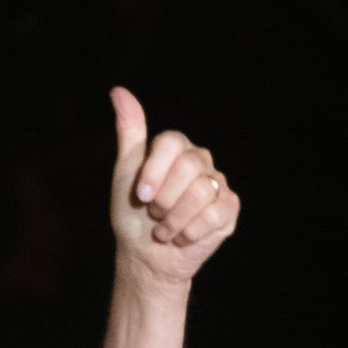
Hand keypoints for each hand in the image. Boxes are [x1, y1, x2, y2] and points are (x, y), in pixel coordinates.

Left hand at [108, 87, 238, 287]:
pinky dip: (189, 233)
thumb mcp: (125, 172)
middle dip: (163, 200)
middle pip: (188, 167)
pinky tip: (182, 237)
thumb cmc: (134, 214)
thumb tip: (118, 91)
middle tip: (154, 213)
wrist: (145, 256)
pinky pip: (213, 215)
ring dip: (173, 220)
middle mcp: (201, 162)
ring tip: (164, 228)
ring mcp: (218, 184)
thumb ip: (130, 132)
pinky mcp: (229, 209)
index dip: (154, 171)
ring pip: (200, 193)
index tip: (142, 195)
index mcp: (177, 149)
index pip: (171, 142)